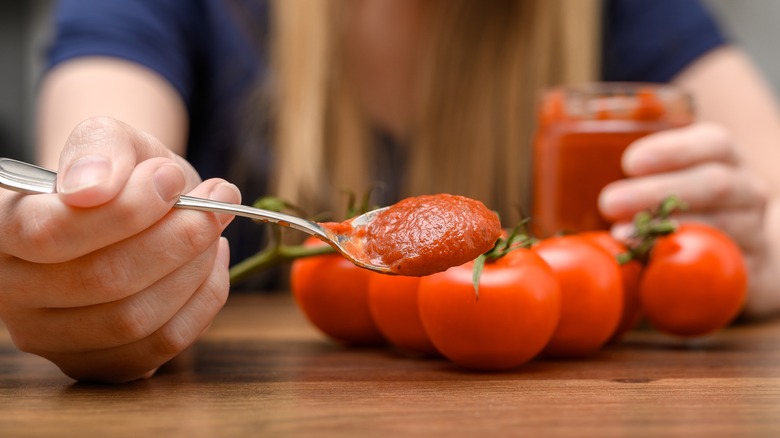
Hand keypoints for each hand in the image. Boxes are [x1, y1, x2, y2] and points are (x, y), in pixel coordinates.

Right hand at [0, 117, 238, 382]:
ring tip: (212, 227)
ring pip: (135, 318)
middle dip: (175, 238)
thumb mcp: (110, 141)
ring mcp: (55, 340)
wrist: (134, 210)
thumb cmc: (119, 175)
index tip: (169, 178)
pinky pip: (164, 343)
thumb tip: (92, 187)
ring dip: (194, 267)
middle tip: (213, 204)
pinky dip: (203, 298)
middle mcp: (13, 294)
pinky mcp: (102, 364)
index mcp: (1, 231)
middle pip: (102, 280)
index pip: (47, 234)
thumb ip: (101, 151)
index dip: (122, 209)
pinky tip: (210, 260)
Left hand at [598, 121, 772, 313]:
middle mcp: (747, 190)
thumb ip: (636, 175)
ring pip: (719, 228)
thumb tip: (561, 176)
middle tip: (608, 202)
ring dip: (666, 232)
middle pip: (713, 184)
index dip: (671, 150)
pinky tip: (648, 267)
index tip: (629, 162)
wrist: (749, 254)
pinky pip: (722, 270)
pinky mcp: (751, 272)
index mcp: (725, 158)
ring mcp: (753, 232)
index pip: (712, 142)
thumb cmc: (691, 207)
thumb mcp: (672, 179)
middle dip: (656, 192)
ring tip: (620, 236)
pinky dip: (682, 266)